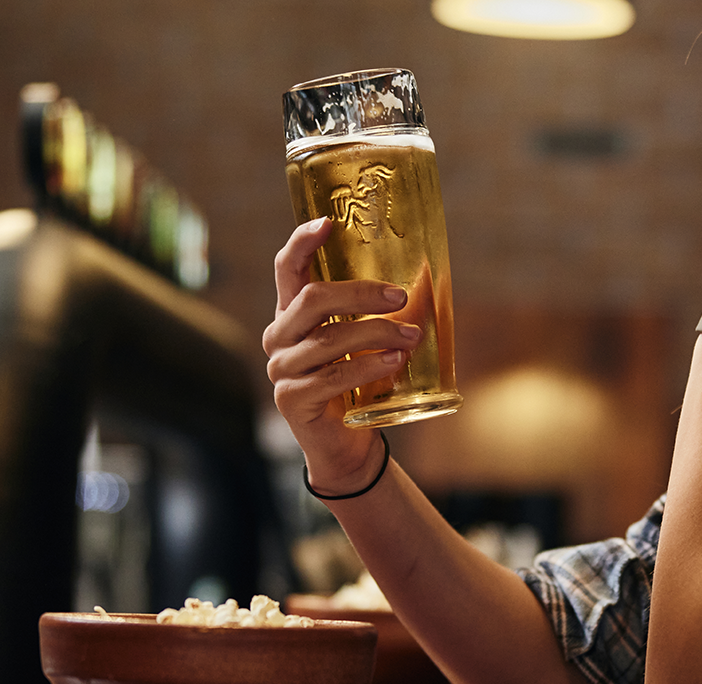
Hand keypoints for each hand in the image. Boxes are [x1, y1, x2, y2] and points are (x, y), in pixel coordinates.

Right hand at [261, 217, 423, 491]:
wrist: (346, 444)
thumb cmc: (357, 383)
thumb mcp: (361, 342)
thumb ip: (372, 313)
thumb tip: (421, 279)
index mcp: (291, 313)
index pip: (287, 268)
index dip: (303, 242)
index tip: (328, 222)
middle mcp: (279, 336)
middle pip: (313, 299)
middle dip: (361, 293)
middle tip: (400, 297)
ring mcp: (281, 369)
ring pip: (329, 339)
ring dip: (377, 334)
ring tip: (411, 337)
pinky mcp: (292, 399)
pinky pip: (334, 376)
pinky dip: (368, 367)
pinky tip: (394, 363)